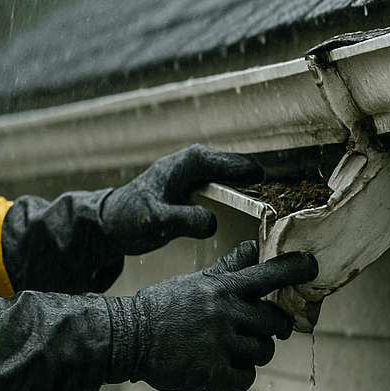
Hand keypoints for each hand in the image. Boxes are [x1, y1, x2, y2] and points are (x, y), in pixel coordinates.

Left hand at [100, 145, 262, 254]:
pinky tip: (249, 229)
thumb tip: (213, 223)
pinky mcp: (203, 193)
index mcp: (193, 161)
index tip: (271, 205)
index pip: (238, 165)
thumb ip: (183, 220)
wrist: (114, 222)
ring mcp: (204, 178)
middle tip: (275, 220)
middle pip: (246, 174)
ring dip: (254, 202)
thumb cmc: (130, 216)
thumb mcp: (155, 220)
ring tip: (268, 226)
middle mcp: (202, 164)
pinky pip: (231, 197)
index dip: (258, 183)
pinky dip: (242, 209)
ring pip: (241, 185)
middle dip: (261, 193)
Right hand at [107, 242, 318, 390]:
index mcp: (221, 288)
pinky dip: (239, 376)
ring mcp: (219, 343)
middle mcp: (225, 313)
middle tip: (264, 331)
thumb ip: (227, 269)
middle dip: (275, 328)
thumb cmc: (162, 307)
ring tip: (233, 351)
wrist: (128, 337)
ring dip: (254, 353)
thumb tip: (252, 248)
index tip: (312, 266)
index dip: (295, 269)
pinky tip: (223, 371)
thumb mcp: (194, 282)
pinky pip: (246, 377)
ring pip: (263, 351)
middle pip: (274, 322)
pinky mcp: (212, 372)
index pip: (267, 274)